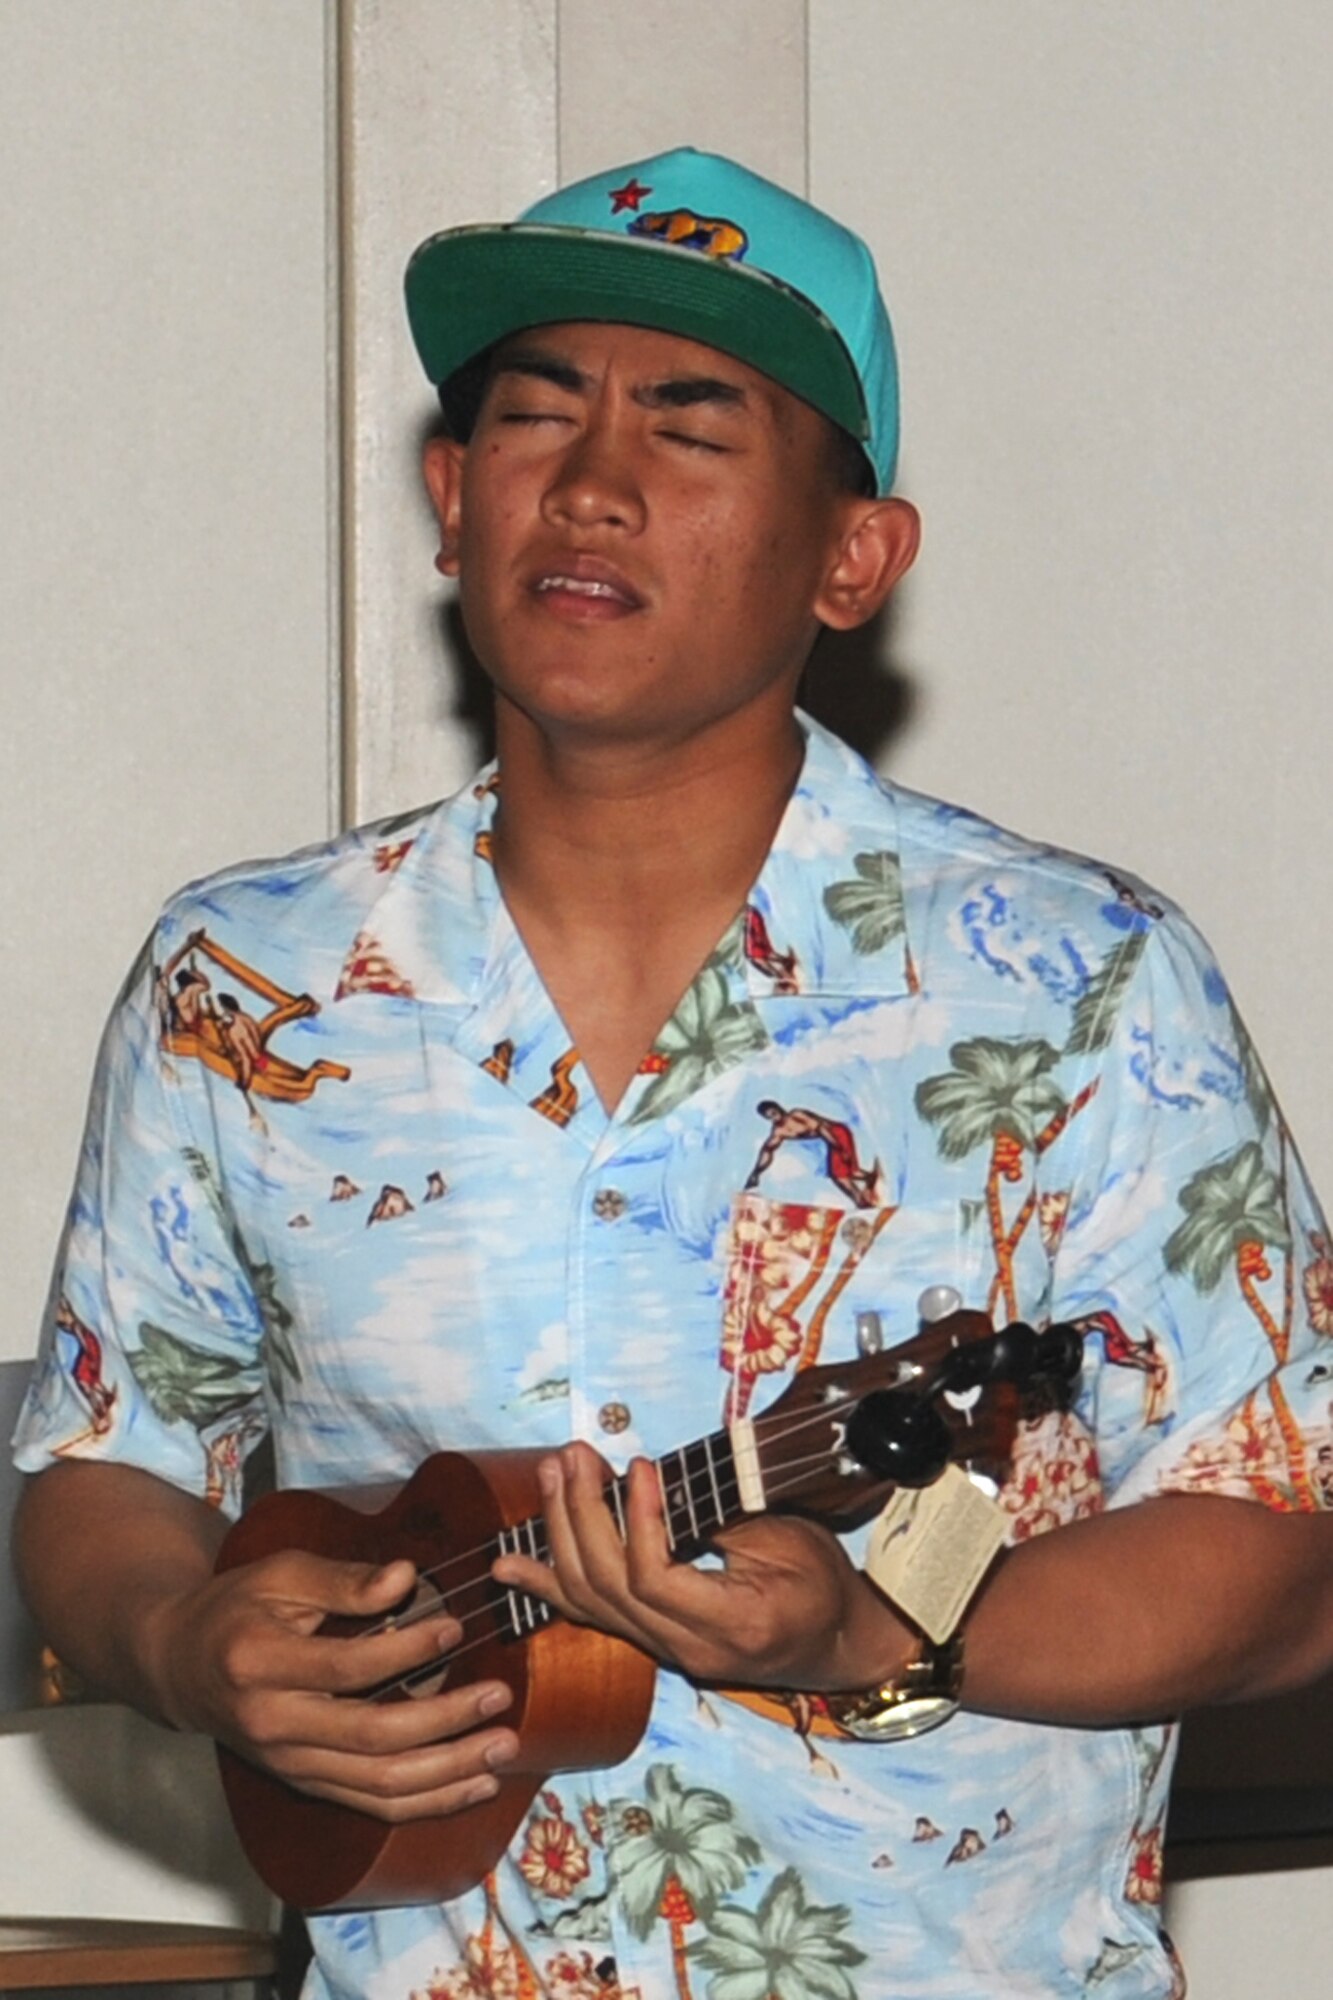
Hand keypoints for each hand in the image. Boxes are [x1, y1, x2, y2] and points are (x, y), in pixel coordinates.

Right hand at [142, 1550, 519, 1821]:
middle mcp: (274, 1725)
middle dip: (446, 1722)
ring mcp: (290, 1764)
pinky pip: (374, 1804)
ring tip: (503, 1749)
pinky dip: (430, 1801)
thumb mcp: (280, 1575)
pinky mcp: (306, 1784)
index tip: (455, 1628)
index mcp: (261, 1665)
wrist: (179, 1666)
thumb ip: (344, 1579)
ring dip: (450, 1772)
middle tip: (498, 1697)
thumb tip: (406, 1577)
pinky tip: (475, 1785)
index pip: (347, 1667)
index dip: (407, 1650)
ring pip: (380, 1784)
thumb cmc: (235, 1608)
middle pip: (372, 1737)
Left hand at [491, 1442, 910, 1690]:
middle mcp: (688, 1650)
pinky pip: (591, 1616)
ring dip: (561, 1533)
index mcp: (731, 1627)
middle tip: (574, 1456)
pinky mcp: (653, 1642)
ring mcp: (665, 1652)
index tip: (639, 1465)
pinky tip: (509, 1563)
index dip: (637, 1520)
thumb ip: (722, 1520)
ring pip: (590, 1602)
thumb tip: (653, 1487)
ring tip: (552, 1475)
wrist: (838, 1644)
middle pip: (609, 1588)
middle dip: (582, 1514)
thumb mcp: (789, 1540)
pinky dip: (548, 1584)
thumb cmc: (825, 1585)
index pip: (655, 1580)